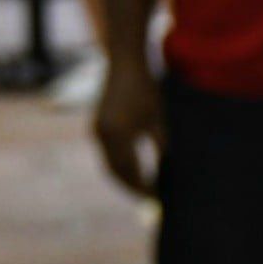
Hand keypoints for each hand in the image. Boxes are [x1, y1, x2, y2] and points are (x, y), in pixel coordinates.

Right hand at [94, 60, 164, 196]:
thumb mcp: (157, 120)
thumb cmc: (146, 90)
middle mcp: (103, 136)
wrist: (124, 65)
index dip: (142, 187)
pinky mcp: (97, 126)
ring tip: (142, 188)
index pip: (130, 171)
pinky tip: (133, 169)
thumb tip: (165, 171)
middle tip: (148, 198)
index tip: (156, 198)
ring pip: (109, 164)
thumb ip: (159, 146)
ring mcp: (97, 131)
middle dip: (131, 187)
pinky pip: (107, 153)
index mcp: (119, 135)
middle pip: (115, 172)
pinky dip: (119, 165)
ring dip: (124, 177)